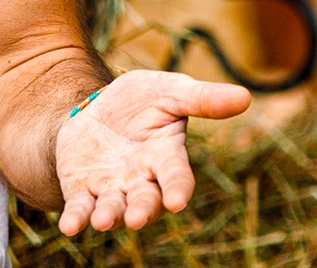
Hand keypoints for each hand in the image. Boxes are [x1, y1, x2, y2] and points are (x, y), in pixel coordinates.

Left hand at [54, 69, 250, 233]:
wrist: (96, 106)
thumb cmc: (142, 100)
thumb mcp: (171, 90)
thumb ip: (202, 98)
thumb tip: (246, 96)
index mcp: (166, 156)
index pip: (176, 176)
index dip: (177, 188)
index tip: (177, 201)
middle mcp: (142, 179)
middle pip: (145, 200)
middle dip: (141, 210)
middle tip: (136, 218)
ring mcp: (112, 188)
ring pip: (113, 208)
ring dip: (109, 217)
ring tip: (103, 222)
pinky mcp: (83, 190)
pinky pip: (81, 209)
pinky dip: (77, 218)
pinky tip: (69, 226)